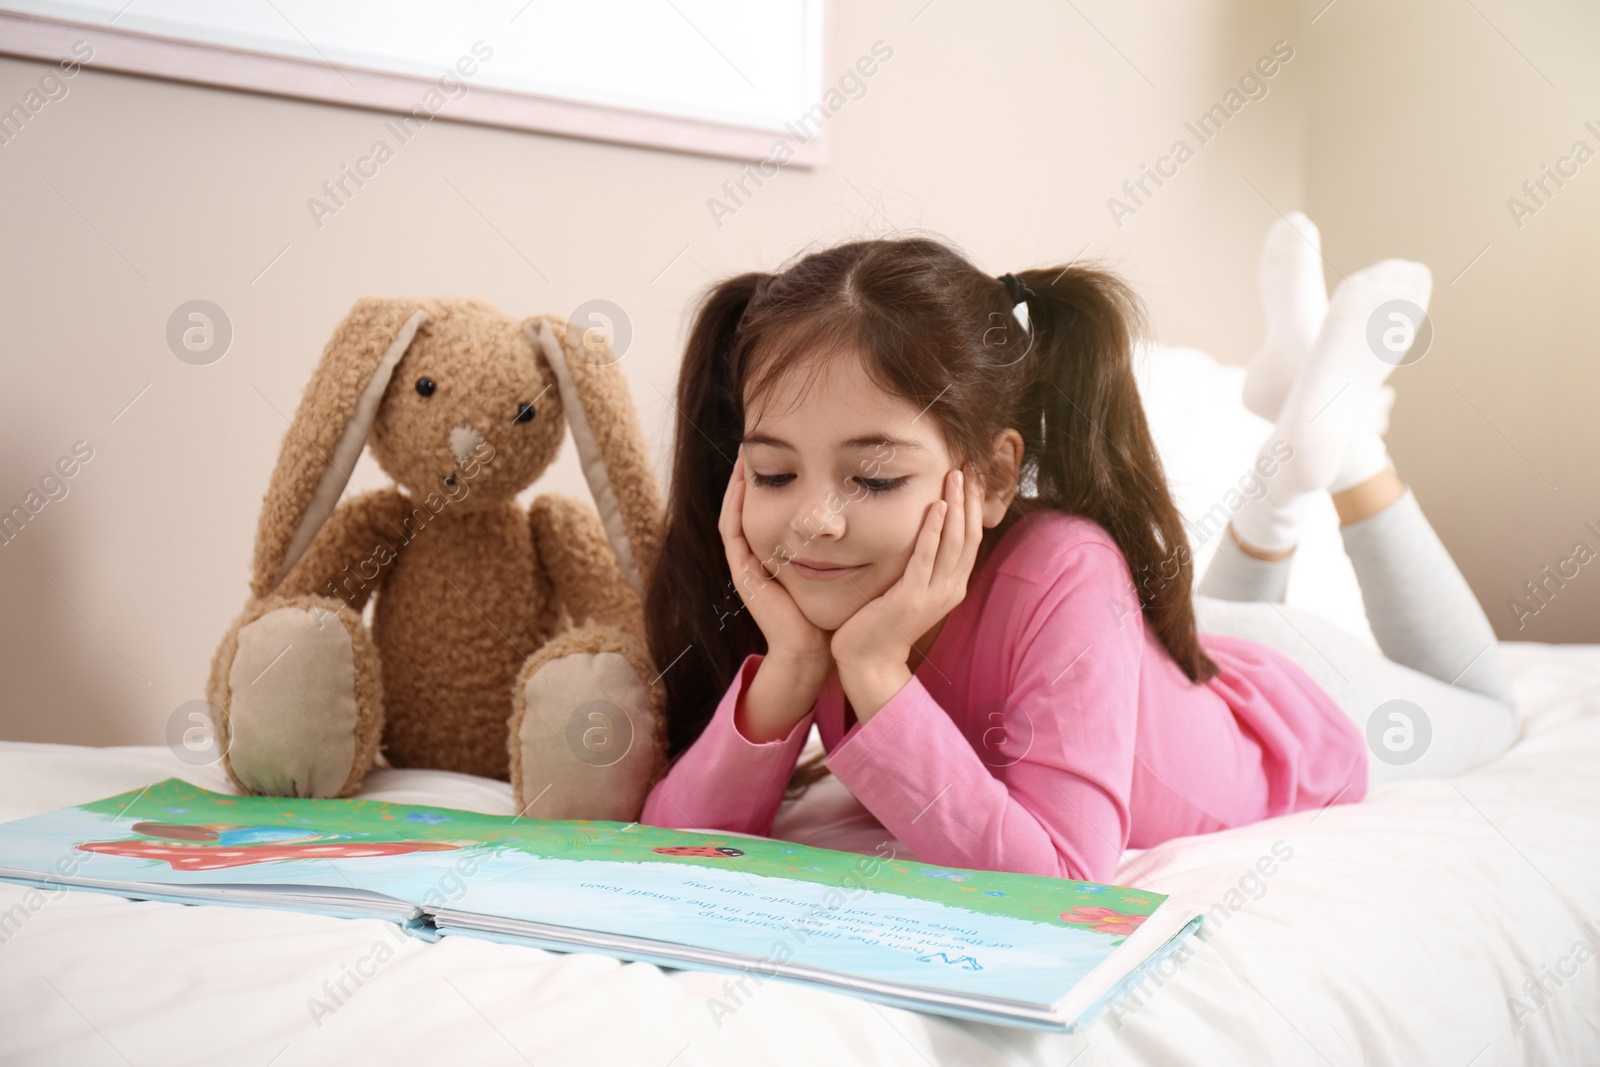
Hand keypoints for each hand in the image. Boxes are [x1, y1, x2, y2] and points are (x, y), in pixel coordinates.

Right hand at [718, 447, 831, 668]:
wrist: (815, 646)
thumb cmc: (832, 606)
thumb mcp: (838, 561)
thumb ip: (843, 536)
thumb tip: (869, 504)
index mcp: (776, 549)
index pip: (769, 503)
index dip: (772, 475)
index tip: (782, 447)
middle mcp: (757, 553)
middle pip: (746, 503)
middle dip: (750, 472)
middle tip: (755, 441)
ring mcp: (746, 562)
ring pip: (734, 512)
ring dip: (738, 483)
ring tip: (744, 452)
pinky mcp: (743, 572)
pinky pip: (731, 531)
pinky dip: (735, 505)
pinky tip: (744, 482)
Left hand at [831, 464, 983, 680]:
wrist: (870, 661)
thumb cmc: (884, 622)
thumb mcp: (911, 590)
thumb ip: (921, 566)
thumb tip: (920, 535)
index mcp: (953, 586)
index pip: (971, 539)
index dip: (974, 507)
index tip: (972, 478)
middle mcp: (950, 589)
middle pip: (969, 535)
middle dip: (970, 499)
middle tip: (969, 467)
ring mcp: (934, 594)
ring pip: (953, 542)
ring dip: (956, 506)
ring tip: (956, 476)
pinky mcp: (911, 597)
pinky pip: (926, 558)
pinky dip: (933, 531)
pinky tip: (936, 506)